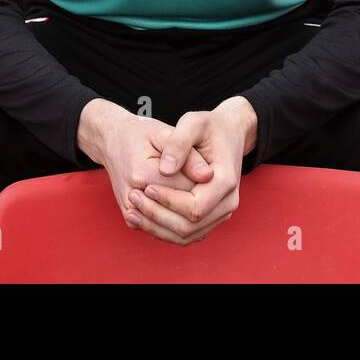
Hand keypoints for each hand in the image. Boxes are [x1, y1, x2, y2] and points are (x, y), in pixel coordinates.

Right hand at [77, 99, 214, 237]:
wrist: (112, 141)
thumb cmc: (140, 134)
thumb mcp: (165, 133)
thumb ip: (187, 153)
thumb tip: (208, 176)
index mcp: (143, 173)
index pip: (188, 191)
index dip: (205, 184)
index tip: (210, 171)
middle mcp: (134, 197)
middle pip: (183, 214)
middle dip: (202, 202)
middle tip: (209, 185)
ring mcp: (131, 212)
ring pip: (175, 230)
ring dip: (197, 221)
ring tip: (205, 199)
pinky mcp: (132, 219)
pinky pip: (164, 233)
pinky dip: (183, 227)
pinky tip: (192, 208)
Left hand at [124, 97, 257, 245]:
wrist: (227, 133)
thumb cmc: (209, 127)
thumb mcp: (194, 124)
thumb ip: (179, 143)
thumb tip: (166, 170)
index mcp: (225, 181)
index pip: (194, 207)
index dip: (167, 201)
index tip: (146, 188)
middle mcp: (227, 203)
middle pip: (189, 227)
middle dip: (157, 216)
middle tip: (132, 198)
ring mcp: (220, 214)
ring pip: (186, 235)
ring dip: (156, 227)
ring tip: (131, 210)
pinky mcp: (210, 219)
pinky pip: (186, 234)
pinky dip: (162, 229)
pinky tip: (141, 216)